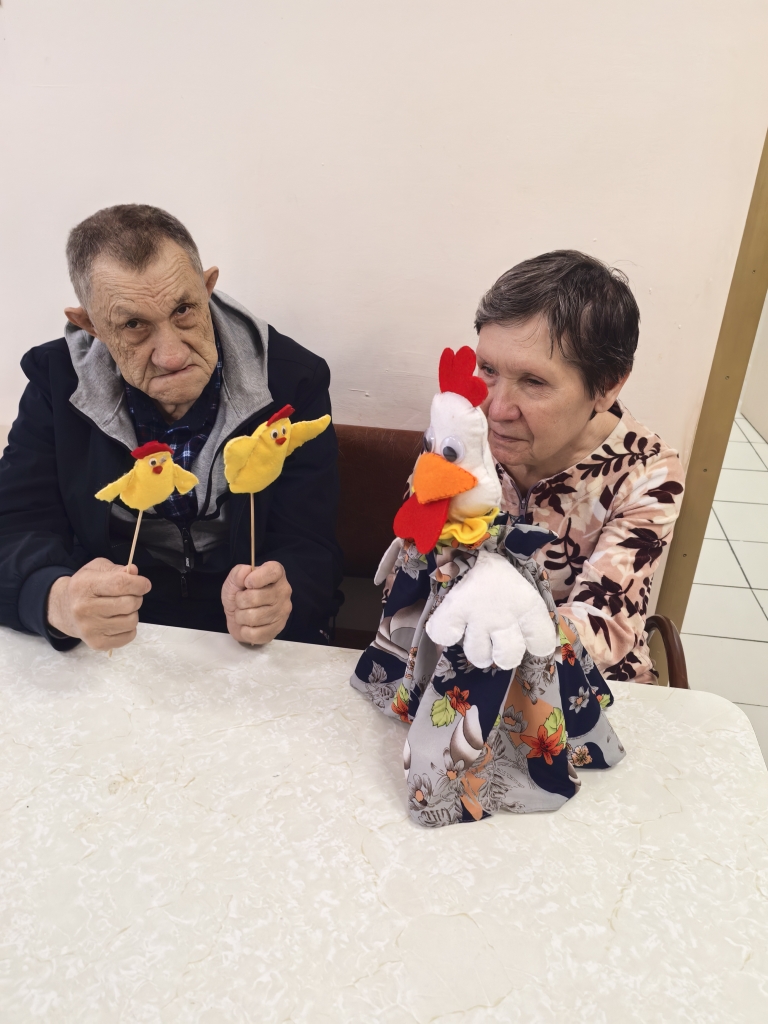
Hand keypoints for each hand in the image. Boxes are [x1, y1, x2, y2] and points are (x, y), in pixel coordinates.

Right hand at [46, 557, 151, 650]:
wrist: (65, 610)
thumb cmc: (86, 587)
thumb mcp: (97, 569)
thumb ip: (117, 569)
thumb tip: (134, 572)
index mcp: (84, 586)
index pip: (120, 584)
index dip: (138, 584)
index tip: (145, 584)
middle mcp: (84, 609)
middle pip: (129, 604)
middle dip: (136, 598)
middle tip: (130, 596)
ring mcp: (90, 629)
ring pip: (131, 621)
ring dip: (132, 613)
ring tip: (122, 609)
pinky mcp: (97, 643)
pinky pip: (129, 636)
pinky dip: (129, 628)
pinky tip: (118, 621)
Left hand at [222, 561, 291, 644]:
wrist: (237, 614)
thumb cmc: (239, 592)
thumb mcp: (234, 579)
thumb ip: (238, 573)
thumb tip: (246, 572)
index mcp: (277, 574)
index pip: (273, 571)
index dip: (256, 578)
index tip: (247, 583)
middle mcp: (284, 591)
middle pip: (255, 597)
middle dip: (240, 601)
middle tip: (241, 601)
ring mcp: (283, 612)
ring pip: (253, 617)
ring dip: (240, 616)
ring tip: (244, 613)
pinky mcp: (277, 629)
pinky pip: (254, 633)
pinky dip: (244, 631)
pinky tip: (248, 625)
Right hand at [426, 549, 555, 669]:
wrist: (474, 540)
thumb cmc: (501, 569)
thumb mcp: (523, 586)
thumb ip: (529, 610)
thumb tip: (542, 636)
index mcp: (528, 605)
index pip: (542, 641)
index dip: (538, 646)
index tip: (530, 640)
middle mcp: (505, 615)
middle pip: (508, 657)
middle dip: (504, 657)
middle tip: (497, 644)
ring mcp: (478, 616)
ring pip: (478, 655)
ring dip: (478, 651)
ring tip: (477, 638)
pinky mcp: (453, 610)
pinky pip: (444, 636)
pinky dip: (444, 633)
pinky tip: (452, 624)